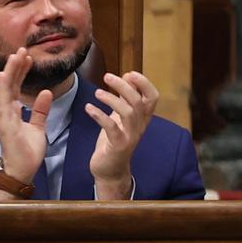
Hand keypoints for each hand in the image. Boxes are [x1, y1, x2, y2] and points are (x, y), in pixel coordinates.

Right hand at [0, 47, 51, 192]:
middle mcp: (5, 110)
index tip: (27, 56)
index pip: (16, 86)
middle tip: (22, 49)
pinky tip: (7, 75)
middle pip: (10, 83)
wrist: (21, 171)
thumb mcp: (38, 127)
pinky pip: (4, 102)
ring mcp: (3, 116)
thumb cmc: (27, 151)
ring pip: (6, 88)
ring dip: (10, 72)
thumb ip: (40, 110)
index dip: (21, 70)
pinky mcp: (5, 123)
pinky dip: (5, 88)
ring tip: (16, 56)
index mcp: (12, 110)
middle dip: (15, 66)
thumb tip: (46, 92)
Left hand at [87, 71, 156, 198]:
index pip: (152, 97)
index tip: (129, 73)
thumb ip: (125, 99)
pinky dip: (100, 115)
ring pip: (128, 113)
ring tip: (97, 93)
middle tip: (107, 76)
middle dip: (124, 86)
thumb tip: (127, 77)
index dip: (144, 83)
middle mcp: (139, 126)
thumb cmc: (115, 139)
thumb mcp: (121, 117)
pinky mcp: (118, 146)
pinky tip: (88, 108)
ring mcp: (130, 136)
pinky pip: (112, 128)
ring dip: (112, 99)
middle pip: (138, 102)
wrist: (110, 169)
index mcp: (141, 117)